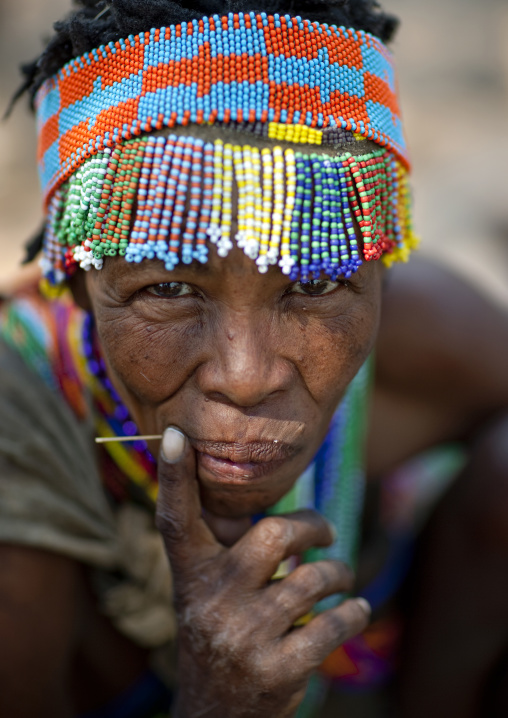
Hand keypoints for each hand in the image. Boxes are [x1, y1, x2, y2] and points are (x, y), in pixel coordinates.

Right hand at [156, 427, 370, 717]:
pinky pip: (333, 624)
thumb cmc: (220, 634)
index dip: (174, 476)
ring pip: (314, 580)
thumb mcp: (208, 594)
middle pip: (274, 534)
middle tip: (327, 532)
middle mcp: (210, 600)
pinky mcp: (276, 670)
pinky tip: (357, 609)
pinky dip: (355, 612)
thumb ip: (230, 550)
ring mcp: (241, 636)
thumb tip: (272, 501)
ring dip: (340, 575)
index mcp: (191, 575)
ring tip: (342, 578)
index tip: (178, 435)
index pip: (175, 519)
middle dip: (313, 526)